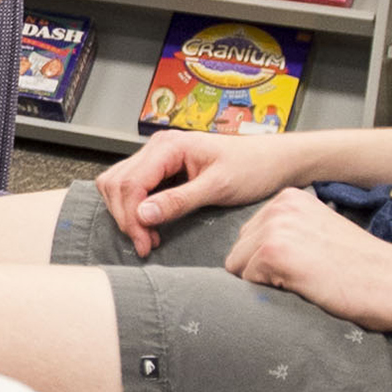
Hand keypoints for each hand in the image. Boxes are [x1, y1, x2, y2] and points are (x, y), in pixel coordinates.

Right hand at [91, 130, 304, 255]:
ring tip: (149, 237)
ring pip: (119, 185)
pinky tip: (152, 225)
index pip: (130, 183)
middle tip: (146, 244)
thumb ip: (179, 200)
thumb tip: (143, 214)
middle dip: (126, 217)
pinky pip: (134, 187)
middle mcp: (158, 147)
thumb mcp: (218, 187)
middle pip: (117, 184)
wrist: (273, 160)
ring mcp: (158, 157)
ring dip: (127, 213)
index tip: (145, 244)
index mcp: (170, 146)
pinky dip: (135, 208)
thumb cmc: (253, 167)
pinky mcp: (162, 169)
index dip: (131, 217)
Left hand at [222, 187, 391, 327]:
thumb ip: (289, 233)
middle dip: (261, 270)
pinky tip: (303, 286)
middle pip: (238, 250)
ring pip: (238, 267)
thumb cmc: (362, 268)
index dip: (270, 260)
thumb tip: (255, 255)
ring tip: (304, 281)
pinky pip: (246, 282)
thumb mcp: (320, 233)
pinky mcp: (272, 252)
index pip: (250, 235)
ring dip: (264, 282)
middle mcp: (280, 205)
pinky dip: (268, 293)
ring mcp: (275, 226)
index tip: (304, 265)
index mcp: (290, 198)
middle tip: (304, 276)